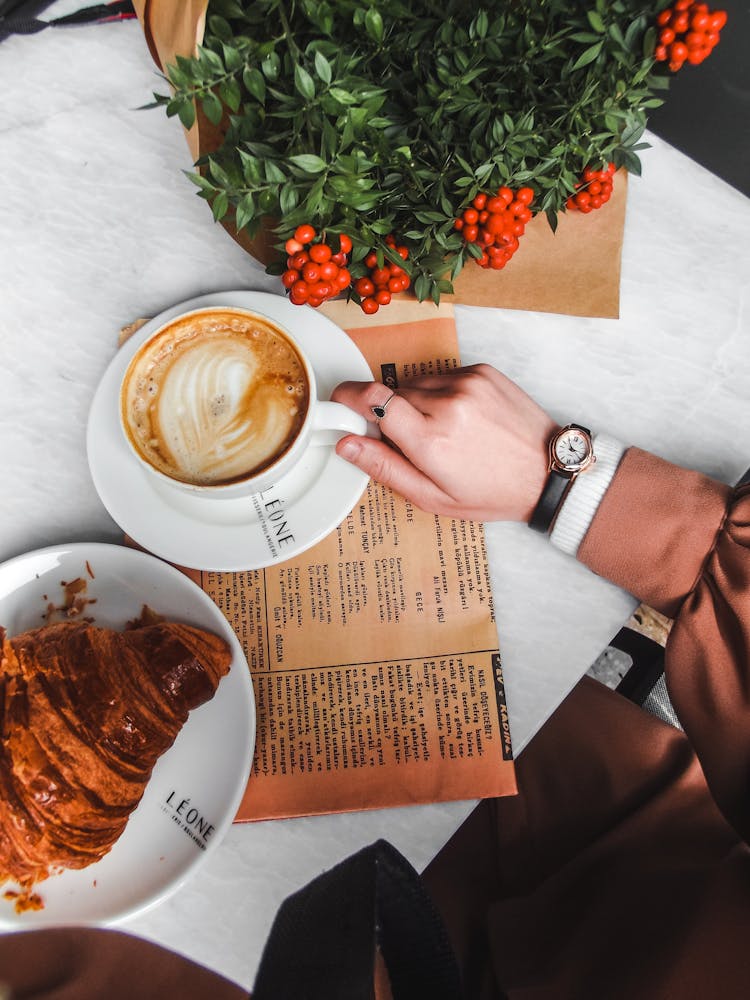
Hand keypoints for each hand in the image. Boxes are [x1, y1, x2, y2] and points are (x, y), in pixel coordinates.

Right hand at [331, 364, 556, 521]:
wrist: (547, 472)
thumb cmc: (491, 492)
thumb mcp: (432, 497)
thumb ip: (384, 467)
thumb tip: (346, 444)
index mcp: (431, 440)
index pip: (371, 398)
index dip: (349, 397)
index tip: (340, 402)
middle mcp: (448, 404)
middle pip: (392, 394)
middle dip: (392, 414)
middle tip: (415, 442)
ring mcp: (467, 383)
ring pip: (417, 384)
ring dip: (419, 404)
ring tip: (446, 433)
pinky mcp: (482, 371)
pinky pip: (443, 377)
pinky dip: (443, 394)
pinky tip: (463, 419)